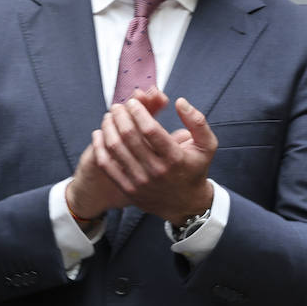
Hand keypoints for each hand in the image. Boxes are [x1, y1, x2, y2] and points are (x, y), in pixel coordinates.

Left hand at [90, 89, 216, 224]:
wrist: (186, 203)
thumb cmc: (195, 169)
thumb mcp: (207, 145)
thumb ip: (197, 121)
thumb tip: (180, 102)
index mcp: (175, 158)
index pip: (150, 129)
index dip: (138, 112)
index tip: (133, 102)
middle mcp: (156, 170)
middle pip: (129, 136)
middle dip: (120, 116)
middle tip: (118, 107)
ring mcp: (140, 181)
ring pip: (115, 148)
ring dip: (109, 128)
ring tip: (109, 117)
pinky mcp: (128, 188)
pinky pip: (107, 165)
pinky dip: (99, 146)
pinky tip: (99, 134)